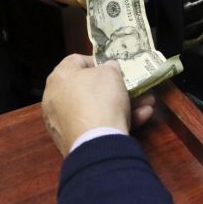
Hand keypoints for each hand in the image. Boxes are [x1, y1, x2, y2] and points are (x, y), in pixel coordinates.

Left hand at [41, 54, 156, 156]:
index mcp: (59, 78)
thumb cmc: (100, 99)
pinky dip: (115, 121)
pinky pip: (95, 125)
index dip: (97, 61)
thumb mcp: (111, 73)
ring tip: (147, 104)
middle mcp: (55, 99)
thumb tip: (108, 69)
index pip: (76, 61)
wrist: (96, 142)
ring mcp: (63, 122)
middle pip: (88, 88)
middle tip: (132, 86)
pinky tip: (140, 118)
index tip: (113, 67)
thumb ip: (109, 67)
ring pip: (96, 108)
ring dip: (122, 104)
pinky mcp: (73, 140)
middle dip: (115, 87)